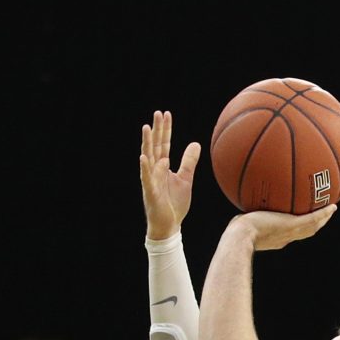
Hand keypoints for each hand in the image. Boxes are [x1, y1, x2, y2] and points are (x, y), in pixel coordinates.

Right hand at [139, 109, 199, 239]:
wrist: (169, 226)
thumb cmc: (175, 204)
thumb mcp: (185, 179)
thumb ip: (189, 161)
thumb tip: (195, 143)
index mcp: (163, 166)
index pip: (164, 144)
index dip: (166, 129)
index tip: (166, 114)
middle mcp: (155, 170)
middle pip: (155, 146)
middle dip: (156, 130)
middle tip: (157, 113)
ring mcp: (151, 180)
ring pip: (148, 158)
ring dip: (146, 142)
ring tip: (146, 128)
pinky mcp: (150, 192)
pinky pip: (146, 178)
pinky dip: (145, 168)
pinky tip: (143, 157)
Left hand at [227, 205, 336, 251]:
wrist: (240, 238)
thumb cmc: (235, 234)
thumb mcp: (241, 224)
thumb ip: (244, 219)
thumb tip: (237, 212)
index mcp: (277, 239)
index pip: (291, 234)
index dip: (299, 228)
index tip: (303, 222)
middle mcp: (286, 238)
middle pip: (306, 232)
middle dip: (316, 224)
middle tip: (324, 215)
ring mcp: (290, 232)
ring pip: (313, 226)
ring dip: (324, 218)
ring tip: (332, 208)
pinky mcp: (293, 225)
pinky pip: (313, 218)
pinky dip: (323, 213)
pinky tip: (332, 205)